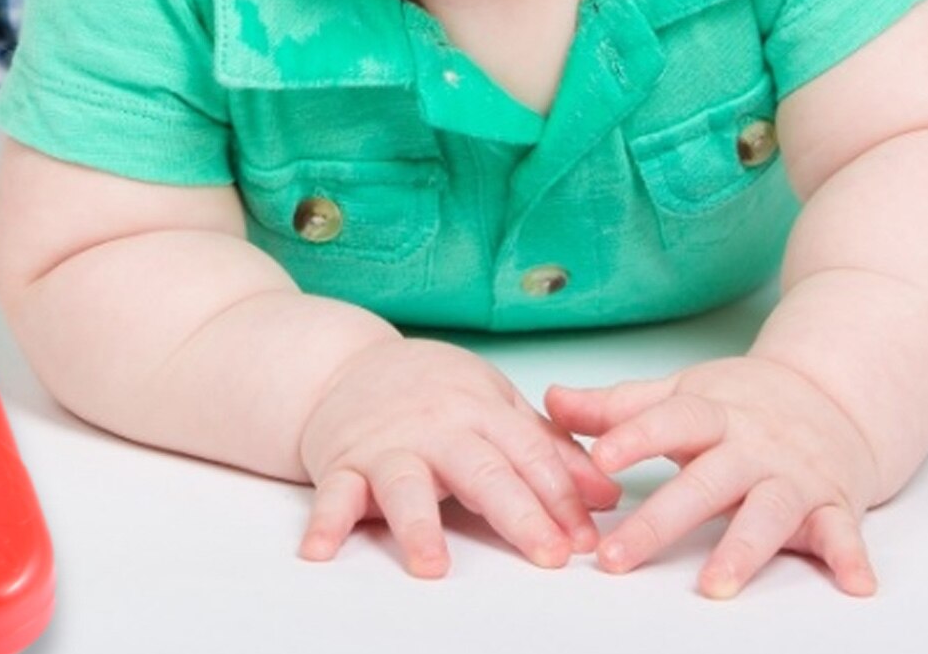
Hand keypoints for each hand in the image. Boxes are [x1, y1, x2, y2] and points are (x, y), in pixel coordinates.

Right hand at [297, 337, 621, 577]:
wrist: (343, 363)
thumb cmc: (428, 390)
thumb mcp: (493, 403)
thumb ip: (547, 450)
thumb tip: (607, 493)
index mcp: (478, 408)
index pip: (528, 453)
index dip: (561, 496)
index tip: (587, 539)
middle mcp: (434, 426)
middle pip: (480, 470)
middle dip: (517, 512)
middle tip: (548, 553)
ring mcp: (386, 445)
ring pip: (405, 484)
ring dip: (418, 525)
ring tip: (433, 564)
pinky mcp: (342, 462)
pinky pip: (333, 494)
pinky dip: (325, 522)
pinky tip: (320, 550)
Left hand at [545, 355, 880, 597]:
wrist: (830, 395)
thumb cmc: (739, 402)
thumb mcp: (678, 394)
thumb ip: (617, 406)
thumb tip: (549, 400)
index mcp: (709, 413)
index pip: (668, 421)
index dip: (634, 437)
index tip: (598, 460)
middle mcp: (750, 445)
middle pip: (704, 482)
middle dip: (660, 520)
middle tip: (615, 557)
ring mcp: (792, 476)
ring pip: (766, 514)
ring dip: (742, 551)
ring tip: (713, 586)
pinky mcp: (833, 505)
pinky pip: (843, 533)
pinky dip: (851, 557)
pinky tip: (855, 585)